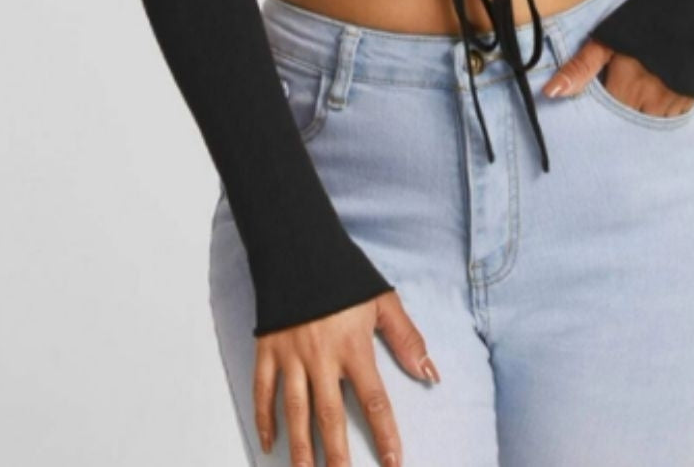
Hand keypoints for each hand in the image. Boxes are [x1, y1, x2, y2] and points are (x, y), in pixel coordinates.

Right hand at [254, 288, 440, 465]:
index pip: (374, 400)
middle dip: (337, 456)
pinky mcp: (267, 349)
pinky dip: (263, 419)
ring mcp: (291, 355)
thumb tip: (430, 373)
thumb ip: (406, 338)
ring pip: (295, 412)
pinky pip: (263, 391)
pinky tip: (269, 444)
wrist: (300, 247)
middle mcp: (321, 357)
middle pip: (330, 416)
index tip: (393, 464)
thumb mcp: (382, 301)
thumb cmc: (345, 276)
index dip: (385, 435)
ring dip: (301, 449)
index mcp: (353, 346)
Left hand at [542, 39, 693, 116]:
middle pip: (627, 120)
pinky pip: (669, 118)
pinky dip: (660, 108)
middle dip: (620, 109)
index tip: (602, 90)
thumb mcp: (608, 39)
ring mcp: (673, 104)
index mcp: (628, 89)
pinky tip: (657, 88)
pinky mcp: (690, 100)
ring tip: (639, 86)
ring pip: (648, 121)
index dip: (601, 103)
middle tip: (620, 85)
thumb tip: (551, 93)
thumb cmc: (647, 18)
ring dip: (640, 111)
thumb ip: (581, 68)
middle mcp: (651, 103)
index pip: (605, 115)